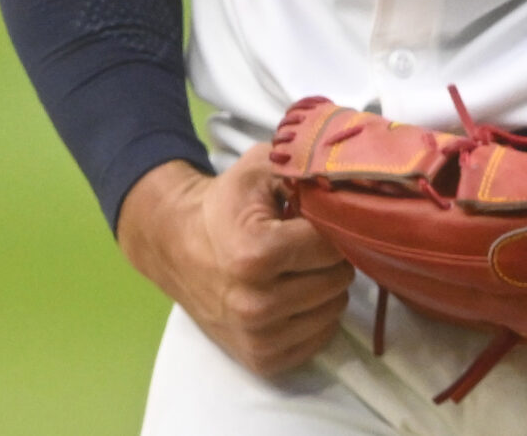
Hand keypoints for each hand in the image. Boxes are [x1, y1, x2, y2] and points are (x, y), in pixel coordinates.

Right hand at [117, 151, 353, 377]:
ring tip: (295, 267)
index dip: (331, 226)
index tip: (313, 218)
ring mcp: (258, 338)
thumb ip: (306, 165)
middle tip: (303, 243)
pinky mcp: (262, 361)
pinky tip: (290, 293)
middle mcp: (256, 305)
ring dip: (323, 286)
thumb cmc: (225, 206)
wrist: (177, 245)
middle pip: (337, 280)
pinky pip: (319, 339)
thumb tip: (349, 179)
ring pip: (333, 310)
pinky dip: (313, 315)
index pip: (332, 245)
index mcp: (256, 255)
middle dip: (328, 256)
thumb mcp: (260, 169)